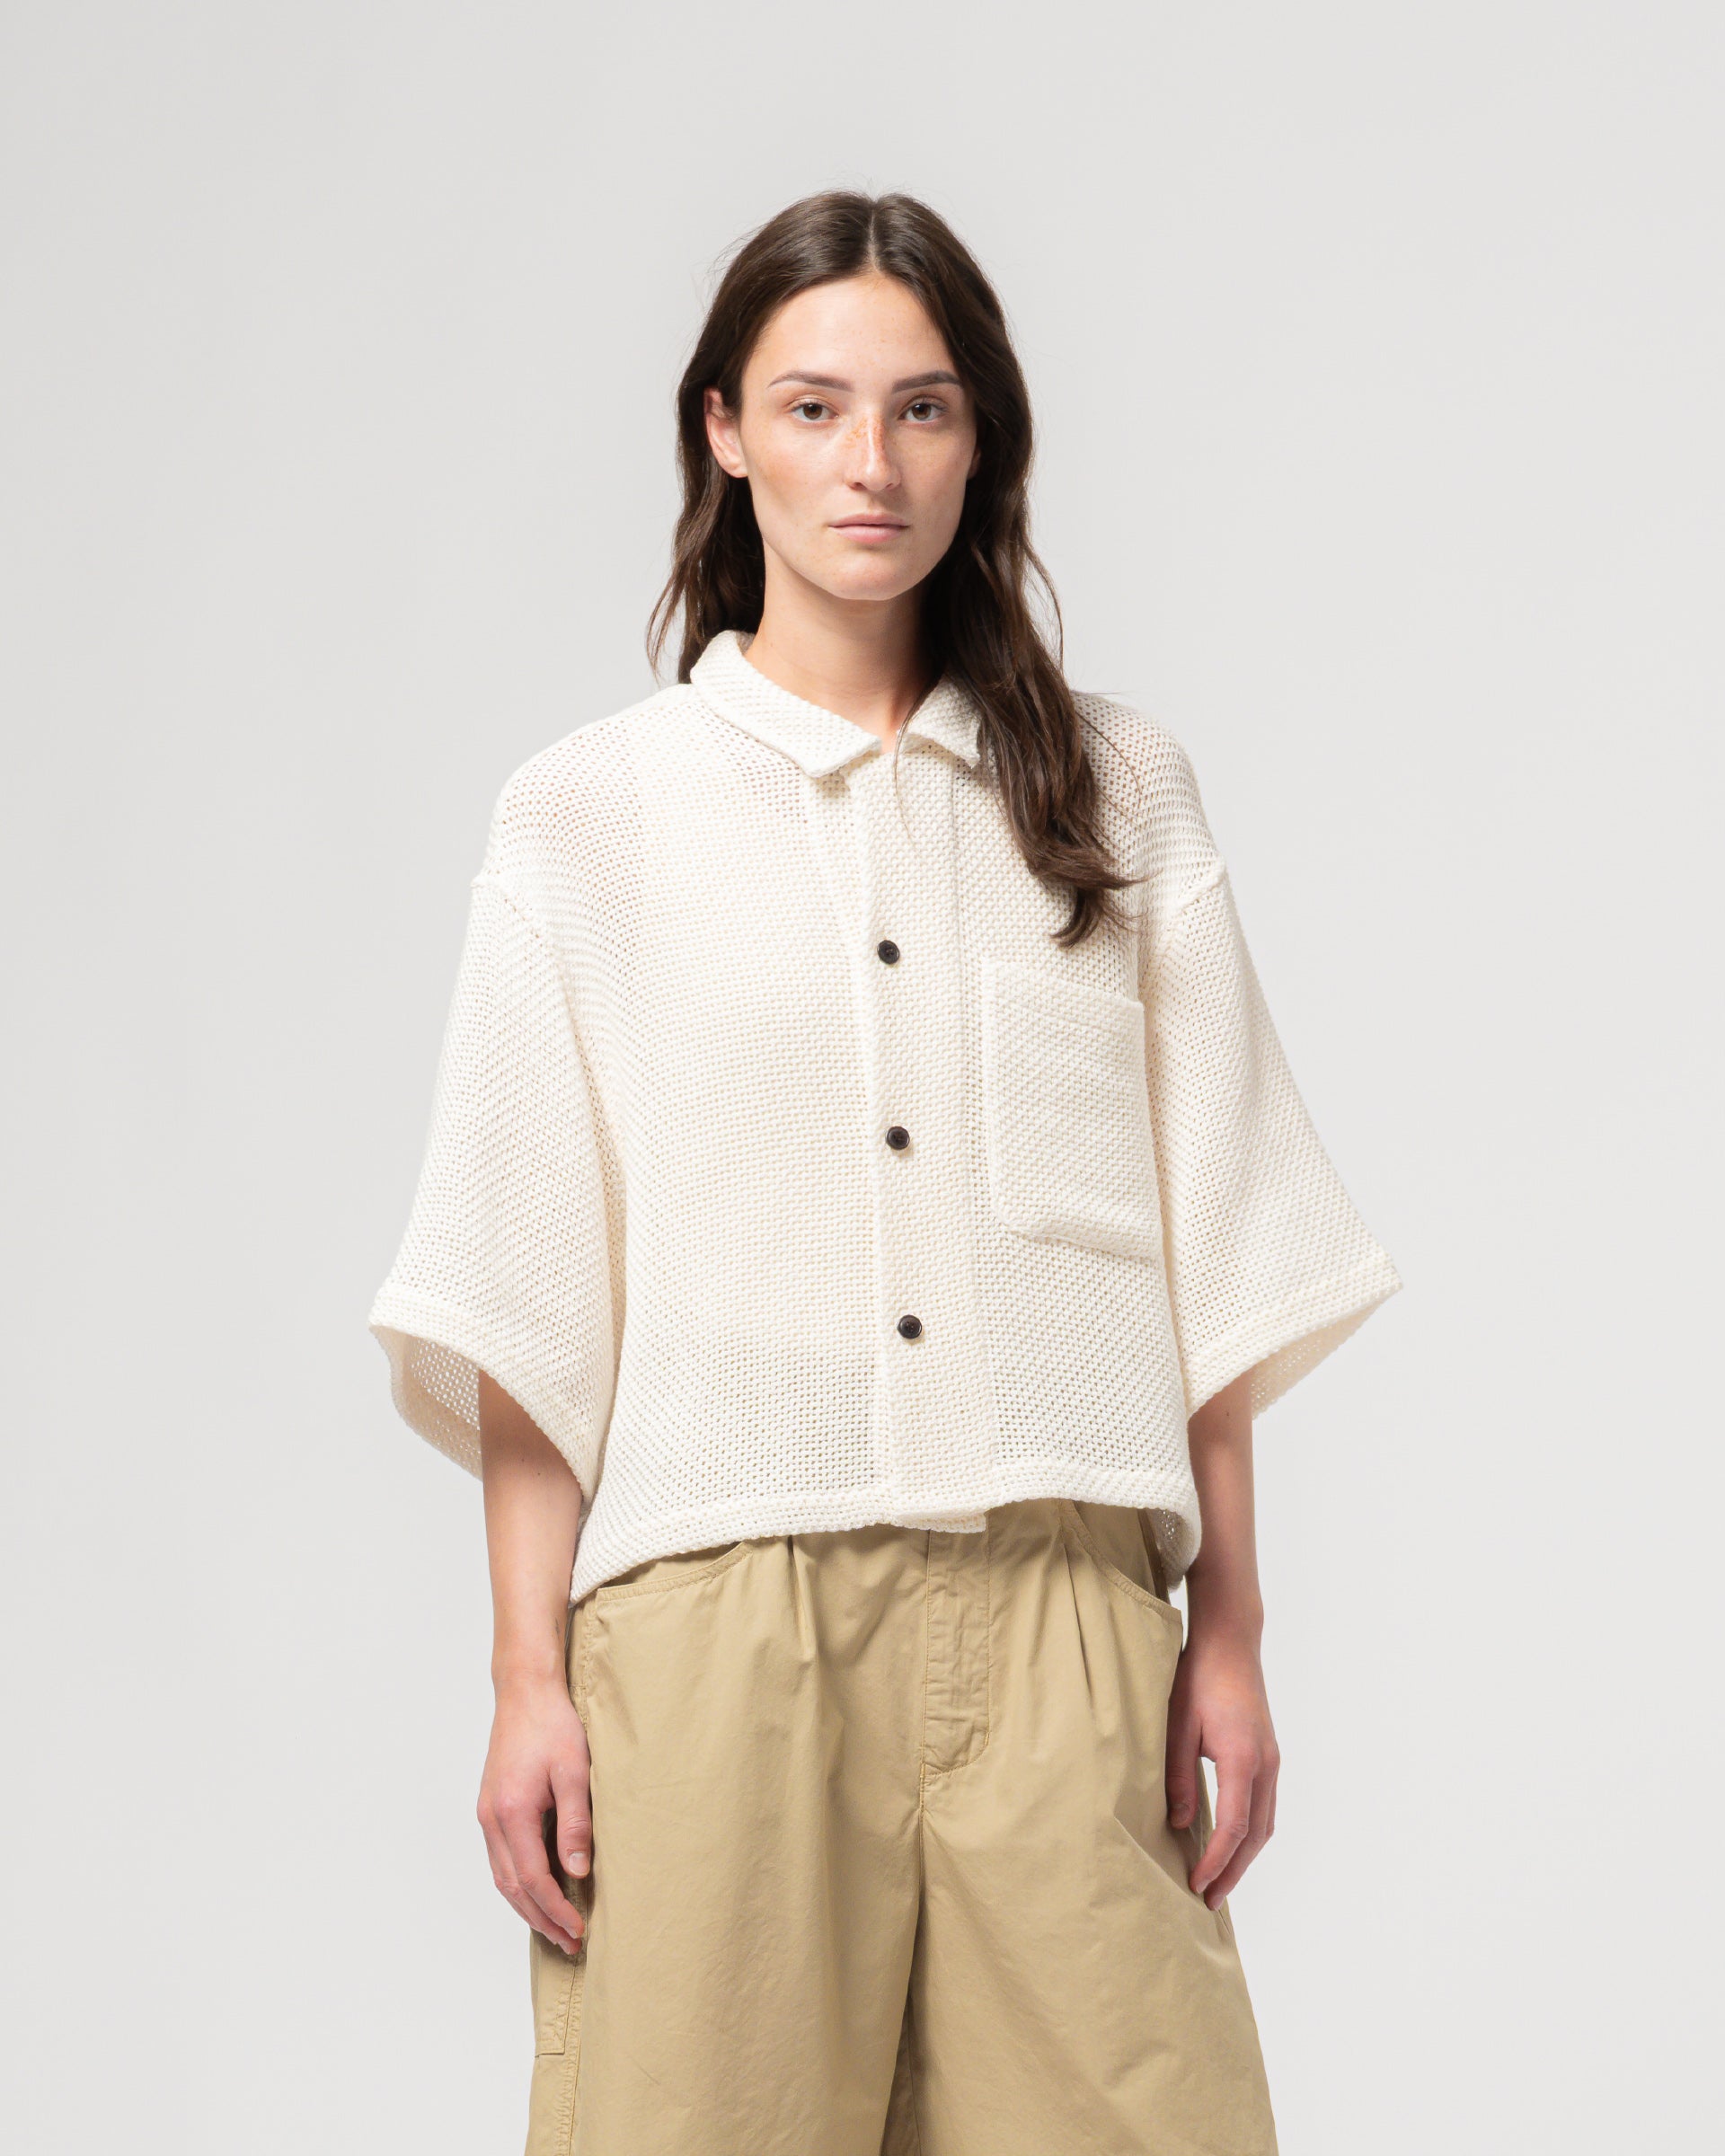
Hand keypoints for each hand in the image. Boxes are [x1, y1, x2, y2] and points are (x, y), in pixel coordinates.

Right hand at [477, 1677, 591, 1953]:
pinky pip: (501, 1859)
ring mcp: (488, 1814)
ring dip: (527, 1906)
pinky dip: (518, 1883)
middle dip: (541, 1919)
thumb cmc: (553, 1725)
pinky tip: (538, 1890)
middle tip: (569, 1943)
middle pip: (512, 1887)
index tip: (578, 1930)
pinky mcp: (492, 1807)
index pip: (532, 1879)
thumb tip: (577, 1872)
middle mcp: (492, 1819)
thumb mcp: (574, 1771)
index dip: (555, 1910)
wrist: (525, 1692)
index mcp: (511, 1813)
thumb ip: (575, 1823)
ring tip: (556, 1927)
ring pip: (502, 1876)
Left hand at [1165, 1619, 1279, 1909]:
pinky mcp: (1268, 1755)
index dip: (1215, 1862)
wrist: (1230, 1642)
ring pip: (1265, 1824)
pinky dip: (1250, 1834)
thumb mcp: (1177, 1726)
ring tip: (1219, 1882)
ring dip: (1244, 1857)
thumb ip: (1179, 1777)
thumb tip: (1181, 1825)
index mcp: (1242, 1758)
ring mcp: (1271, 1760)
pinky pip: (1264, 1806)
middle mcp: (1265, 1764)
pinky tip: (1231, 1843)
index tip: (1196, 1886)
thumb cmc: (1198, 1678)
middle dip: (1233, 1871)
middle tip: (1209, 1900)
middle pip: (1256, 1836)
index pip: (1233, 1827)